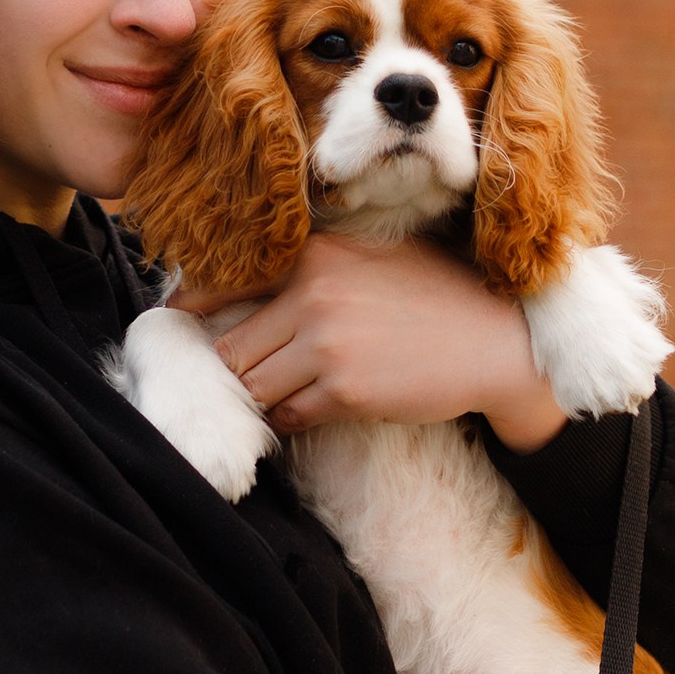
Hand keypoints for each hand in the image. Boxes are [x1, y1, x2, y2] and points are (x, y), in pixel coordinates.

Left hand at [177, 236, 568, 446]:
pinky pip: (289, 415)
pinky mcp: (344, 390)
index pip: (227, 282)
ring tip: (280, 395)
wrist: (494, 342)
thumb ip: (312, 271)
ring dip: (260, 397)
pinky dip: (292, 418)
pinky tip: (313, 408)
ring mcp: (326, 344)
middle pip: (233, 348)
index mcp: (314, 255)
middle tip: (237, 379)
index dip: (195, 308)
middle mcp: (312, 294)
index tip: (180, 321)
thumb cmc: (435, 296)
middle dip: (233, 369)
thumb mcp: (369, 258)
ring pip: (253, 386)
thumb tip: (252, 295)